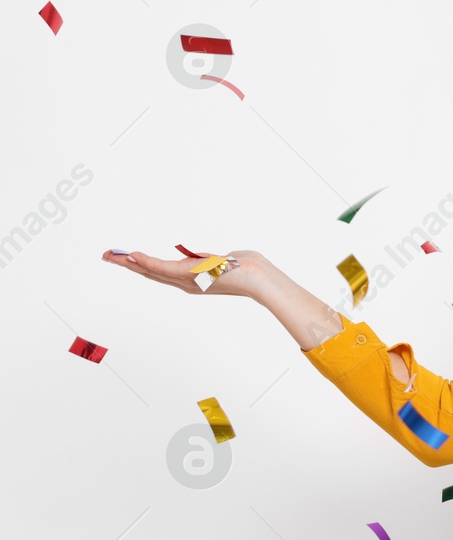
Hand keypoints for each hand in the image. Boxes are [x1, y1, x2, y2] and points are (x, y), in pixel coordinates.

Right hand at [101, 247, 277, 299]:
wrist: (258, 278)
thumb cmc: (247, 269)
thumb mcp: (223, 262)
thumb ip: (210, 260)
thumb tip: (207, 257)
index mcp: (192, 281)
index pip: (161, 273)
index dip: (141, 266)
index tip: (126, 257)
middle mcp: (186, 283)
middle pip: (150, 273)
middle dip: (127, 265)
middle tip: (107, 256)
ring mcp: (187, 280)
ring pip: (152, 271)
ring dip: (129, 263)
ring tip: (111, 256)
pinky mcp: (190, 274)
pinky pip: (163, 268)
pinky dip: (146, 262)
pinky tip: (132, 256)